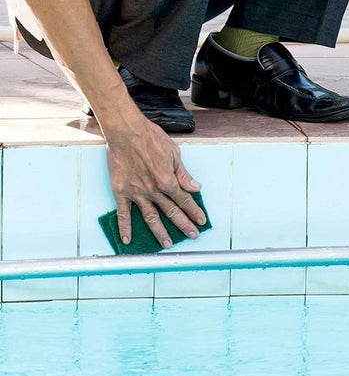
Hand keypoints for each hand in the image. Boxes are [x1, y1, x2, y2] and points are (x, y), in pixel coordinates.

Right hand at [103, 110, 204, 247]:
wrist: (126, 131)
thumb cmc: (151, 138)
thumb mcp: (174, 153)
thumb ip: (183, 173)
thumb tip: (195, 187)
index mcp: (168, 180)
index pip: (184, 200)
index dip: (194, 211)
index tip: (201, 221)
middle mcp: (153, 190)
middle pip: (171, 212)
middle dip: (183, 225)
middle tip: (192, 236)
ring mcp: (136, 193)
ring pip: (150, 217)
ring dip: (159, 232)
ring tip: (167, 244)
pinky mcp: (121, 192)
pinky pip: (123, 213)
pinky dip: (124, 227)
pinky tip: (127, 239)